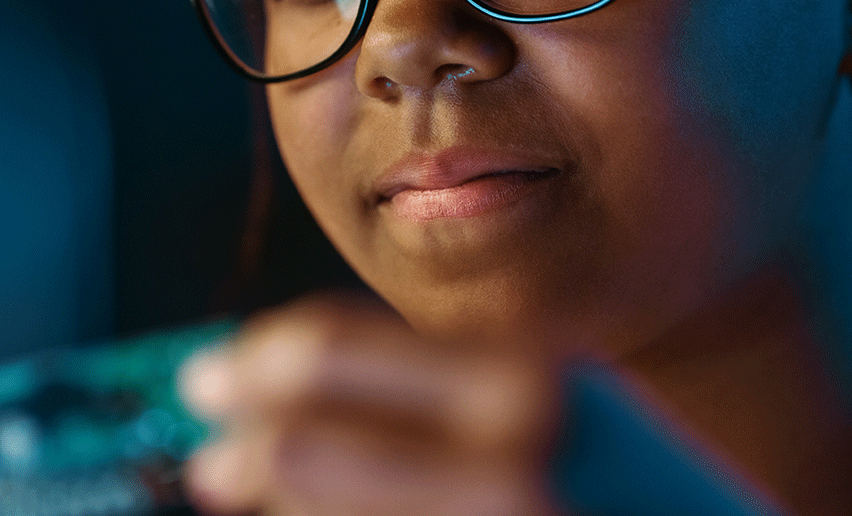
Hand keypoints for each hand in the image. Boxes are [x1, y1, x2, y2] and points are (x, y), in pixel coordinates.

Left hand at [178, 294, 568, 515]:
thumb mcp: (570, 413)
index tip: (208, 377)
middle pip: (304, 444)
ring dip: (278, 507)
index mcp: (532, 385)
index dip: (255, 363)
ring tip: (247, 493)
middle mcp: (510, 468)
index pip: (336, 351)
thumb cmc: (642, 495)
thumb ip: (449, 392)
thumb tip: (297, 396)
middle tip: (212, 461)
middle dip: (243, 449)